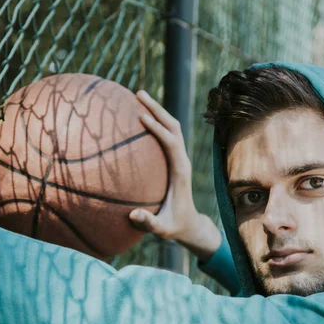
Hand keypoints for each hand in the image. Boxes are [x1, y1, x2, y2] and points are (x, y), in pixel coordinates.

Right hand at [129, 91, 221, 260]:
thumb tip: (133, 216)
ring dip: (157, 110)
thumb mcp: (161, 230)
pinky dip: (155, 121)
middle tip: (138, 93)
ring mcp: (179, 157)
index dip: (158, 129)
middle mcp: (182, 160)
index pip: (171, 143)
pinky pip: (166, 134)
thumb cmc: (174, 227)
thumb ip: (148, 223)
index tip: (141, 116)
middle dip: (157, 108)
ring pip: (171, 127)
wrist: (190, 224)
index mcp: (180, 172)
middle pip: (173, 126)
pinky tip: (138, 114)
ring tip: (137, 96)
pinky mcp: (174, 158)